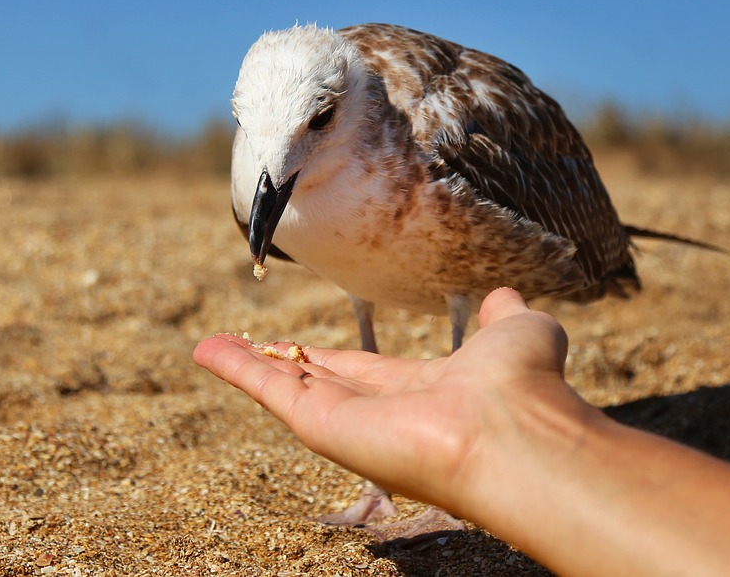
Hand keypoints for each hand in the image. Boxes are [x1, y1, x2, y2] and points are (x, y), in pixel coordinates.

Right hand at [193, 287, 582, 514]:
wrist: (514, 431)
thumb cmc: (523, 388)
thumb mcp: (517, 333)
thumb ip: (504, 316)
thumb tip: (504, 297)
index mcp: (420, 391)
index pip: (364, 374)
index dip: (329, 360)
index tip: (303, 349)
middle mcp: (378, 411)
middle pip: (314, 382)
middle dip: (279, 365)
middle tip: (245, 348)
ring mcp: (346, 421)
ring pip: (284, 386)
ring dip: (245, 365)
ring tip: (210, 347)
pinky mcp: (321, 426)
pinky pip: (269, 390)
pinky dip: (234, 368)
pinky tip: (206, 351)